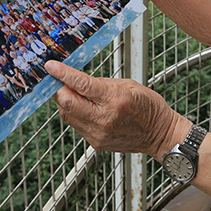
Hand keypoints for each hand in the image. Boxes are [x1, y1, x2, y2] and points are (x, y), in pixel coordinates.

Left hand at [46, 60, 185, 157]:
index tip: (51, 67)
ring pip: (67, 115)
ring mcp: (99, 133)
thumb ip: (99, 83)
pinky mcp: (96, 143)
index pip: (82, 85)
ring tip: (69, 92)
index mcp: (115, 99)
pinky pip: (75, 125)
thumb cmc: (147, 107)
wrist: (159, 134)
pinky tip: (80, 106)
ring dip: (64, 101)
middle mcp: (105, 118)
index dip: (63, 74)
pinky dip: (73, 113)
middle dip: (57, 89)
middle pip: (67, 103)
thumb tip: (76, 79)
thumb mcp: (128, 85)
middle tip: (56, 80)